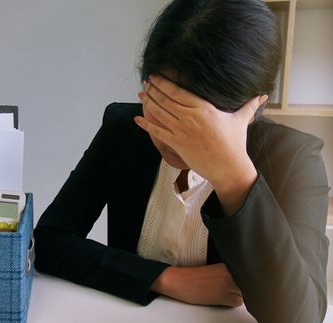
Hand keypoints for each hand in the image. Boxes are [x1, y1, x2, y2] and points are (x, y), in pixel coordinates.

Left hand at [135, 75, 267, 214]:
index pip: (179, 92)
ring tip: (141, 94)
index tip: (156, 77)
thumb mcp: (241, 121)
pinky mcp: (177, 144)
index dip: (164, 83)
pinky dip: (146, 125)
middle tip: (146, 82)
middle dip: (153, 89)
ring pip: (160, 113)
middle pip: (166, 99)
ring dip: (148, 103)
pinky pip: (158, 132)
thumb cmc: (235, 144)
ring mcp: (182, 131)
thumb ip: (250, 105)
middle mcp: (191, 117)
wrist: (228, 167)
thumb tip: (263, 95)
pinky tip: (137, 119)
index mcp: (204, 108)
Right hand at [152, 263, 242, 307]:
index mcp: (225, 266)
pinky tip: (219, 300)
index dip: (236, 283)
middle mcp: (229, 273)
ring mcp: (227, 284)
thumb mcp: (210, 271)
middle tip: (221, 292)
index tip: (230, 286)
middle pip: (243, 286)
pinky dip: (230, 303)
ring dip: (233, 297)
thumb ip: (224, 276)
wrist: (178, 281)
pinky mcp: (223, 295)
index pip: (241, 277)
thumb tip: (236, 286)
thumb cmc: (189, 277)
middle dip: (235, 290)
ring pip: (241, 295)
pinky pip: (237, 302)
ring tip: (218, 296)